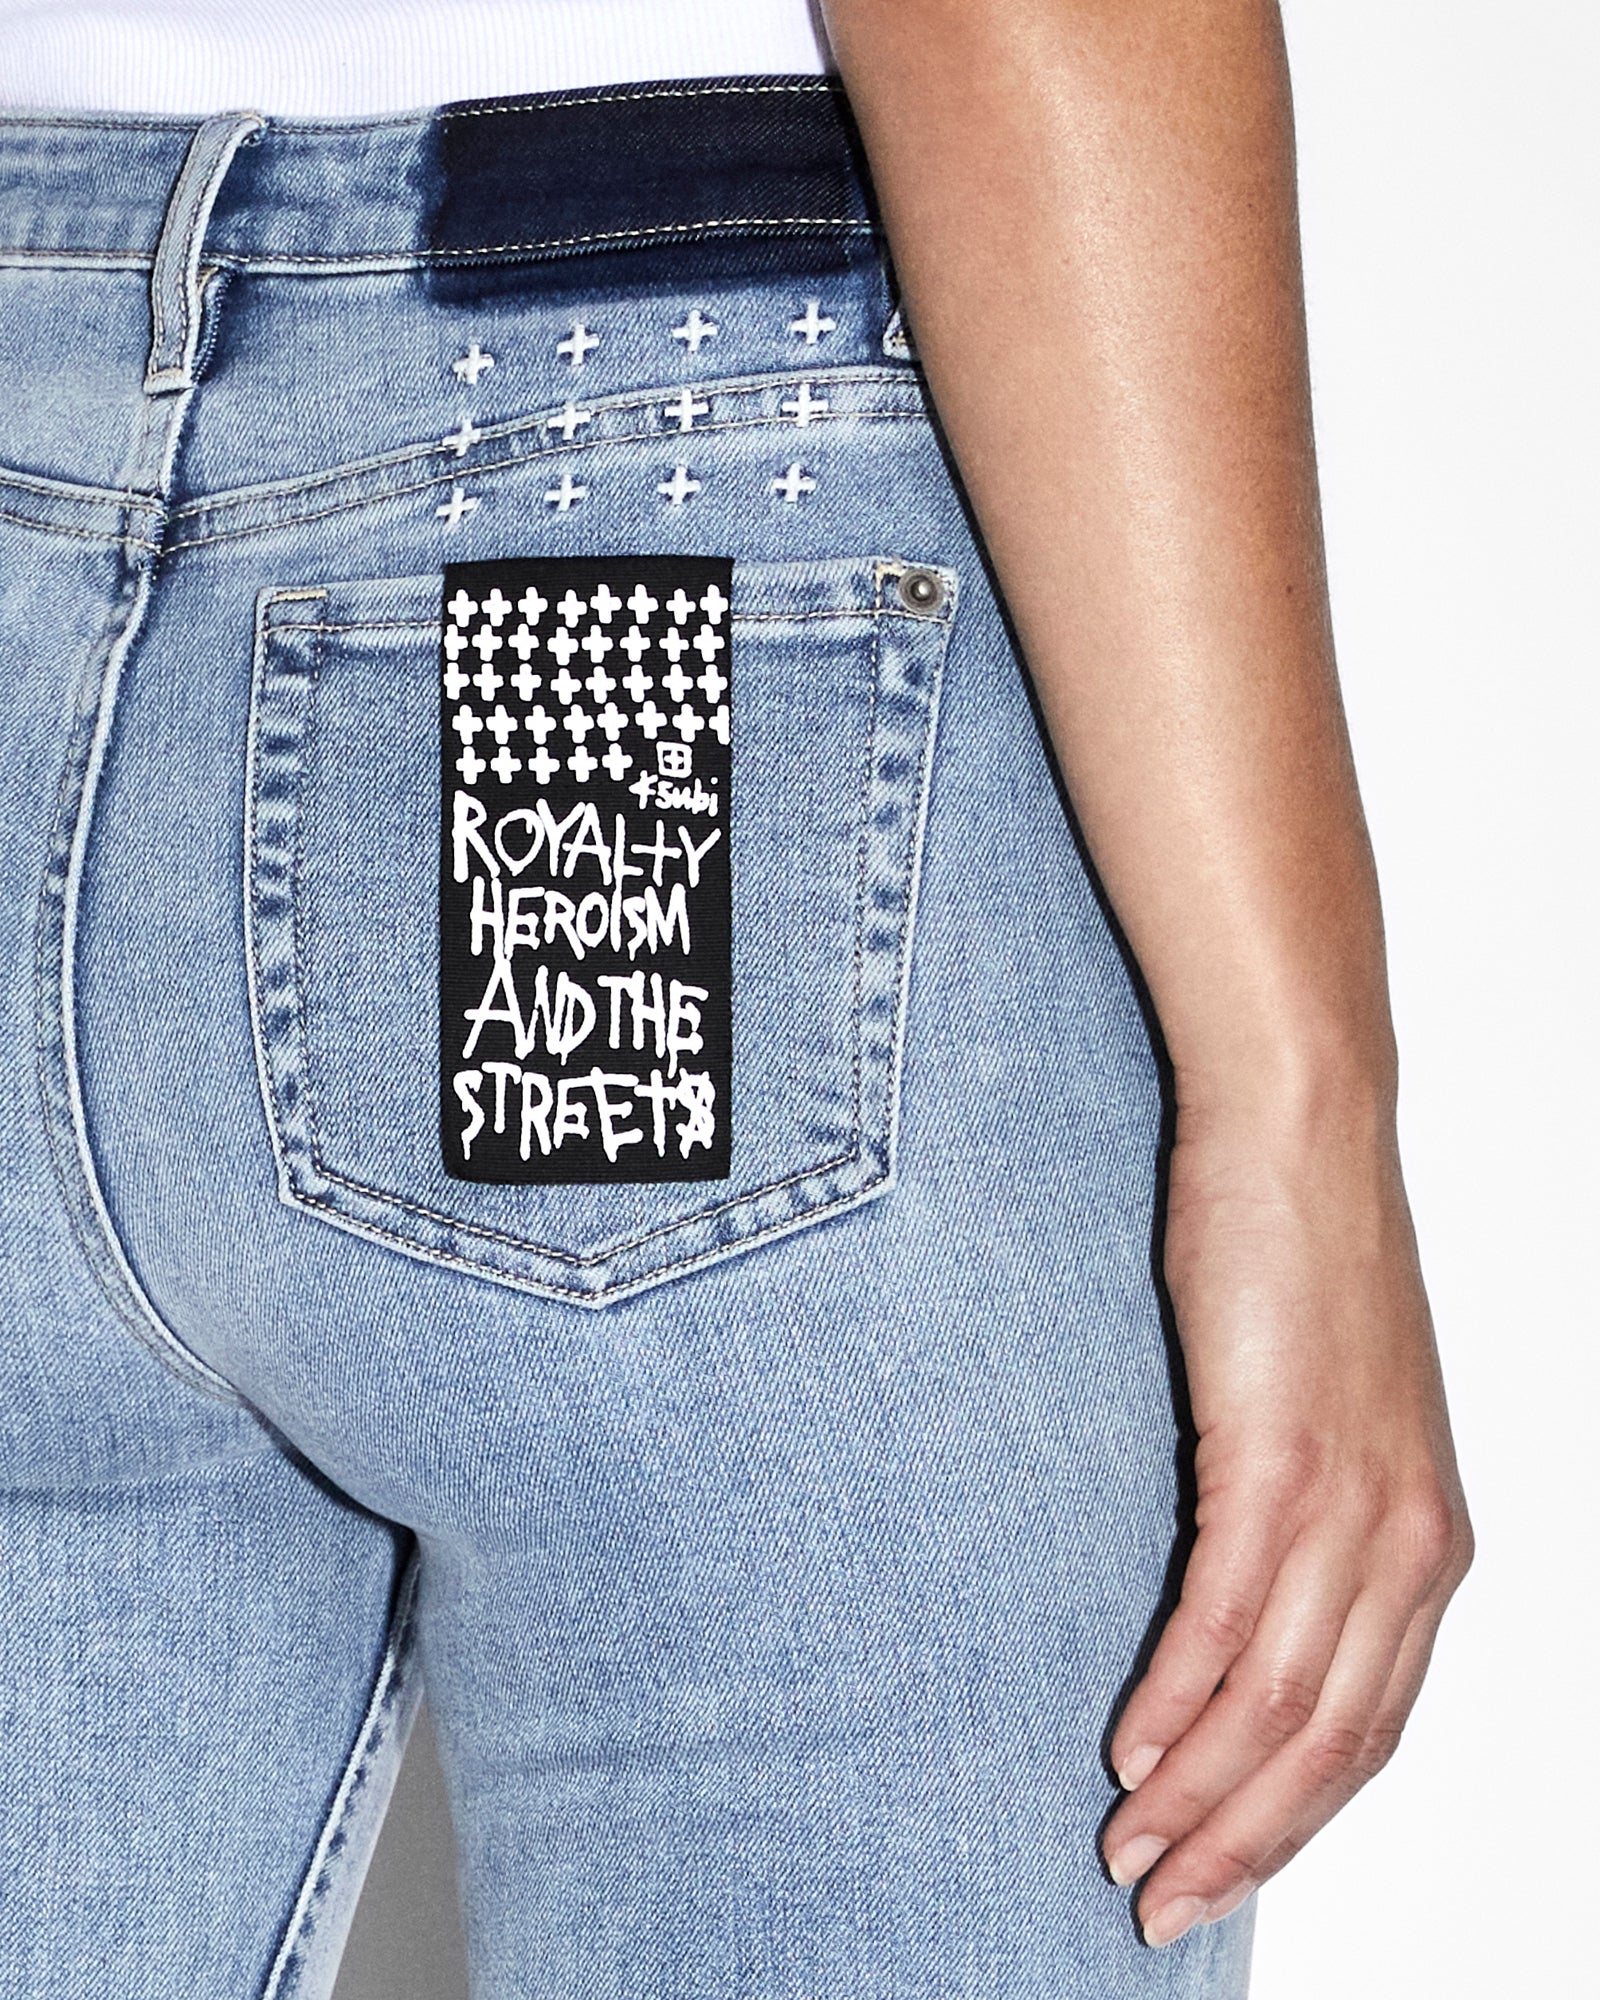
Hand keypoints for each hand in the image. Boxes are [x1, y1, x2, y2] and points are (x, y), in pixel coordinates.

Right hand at [1101, 1087, 1471, 1946]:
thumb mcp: (1328, 1416)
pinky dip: (1179, 1697)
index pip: (1375, 1728)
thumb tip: (1237, 1613)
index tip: (1224, 1874)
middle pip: (1335, 1745)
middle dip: (1249, 1843)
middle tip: (1164, 1905)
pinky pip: (1230, 1617)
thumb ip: (1307, 1519)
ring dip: (1204, 1795)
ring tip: (1132, 1848)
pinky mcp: (1282, 1457)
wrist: (1300, 1138)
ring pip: (1284, 1702)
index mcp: (1428, 1542)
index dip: (1298, 1821)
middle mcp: (1409, 1542)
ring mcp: (1351, 1502)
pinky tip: (1133, 1742)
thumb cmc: (1302, 1262)